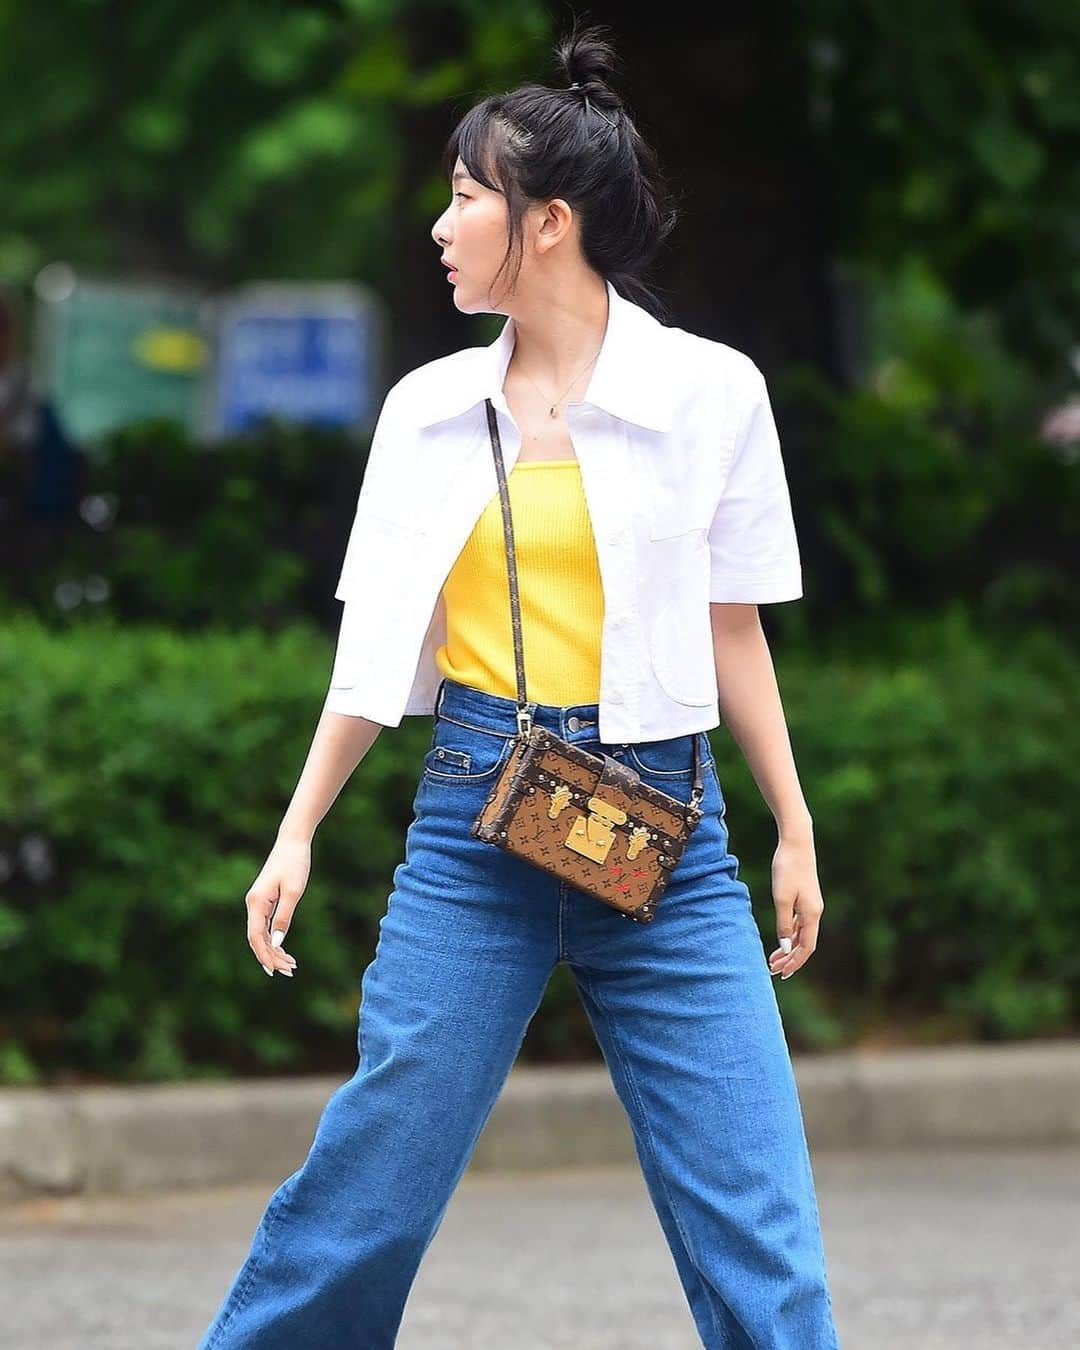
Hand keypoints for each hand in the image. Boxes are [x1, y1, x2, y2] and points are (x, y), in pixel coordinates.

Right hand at [244, 835, 308, 976]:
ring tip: (290, 965)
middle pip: (257, 939)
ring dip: (273, 951)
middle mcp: (253, 904)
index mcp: (256, 903)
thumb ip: (284, 917)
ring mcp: (257, 903)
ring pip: (261, 935)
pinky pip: (265, 926)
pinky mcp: (265, 901)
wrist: (293, 842)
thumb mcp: (293, 891)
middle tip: (290, 971)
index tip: (276, 970)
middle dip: (271, 957)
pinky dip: (274, 940)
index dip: (265, 955)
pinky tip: (283, 950)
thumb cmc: (294, 863)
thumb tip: (277, 943)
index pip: (256, 937)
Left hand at [767, 832, 823, 980]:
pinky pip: (800, 923)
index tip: (781, 974)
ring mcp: (811, 905)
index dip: (795, 963)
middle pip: (805, 944)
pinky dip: (790, 934)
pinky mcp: (805, 897)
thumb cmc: (788, 868)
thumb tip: (786, 948)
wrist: (797, 842)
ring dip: (789, 948)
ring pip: (802, 934)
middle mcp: (815, 912)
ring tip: (773, 959)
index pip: (806, 948)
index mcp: (812, 915)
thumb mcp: (782, 898)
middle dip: (790, 960)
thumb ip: (784, 924)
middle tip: (773, 971)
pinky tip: (781, 938)